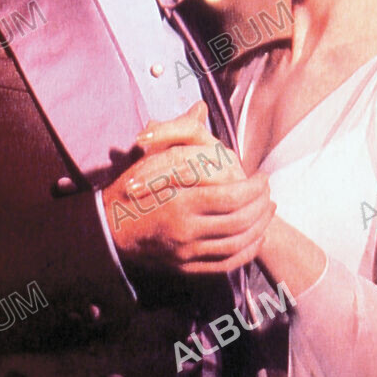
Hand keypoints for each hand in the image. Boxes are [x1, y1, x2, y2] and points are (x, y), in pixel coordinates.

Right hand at [102, 103, 275, 273]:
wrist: (107, 232)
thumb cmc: (129, 192)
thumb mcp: (150, 159)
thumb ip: (178, 135)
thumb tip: (199, 108)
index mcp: (179, 202)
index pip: (231, 197)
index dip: (254, 188)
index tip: (262, 177)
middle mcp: (185, 231)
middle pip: (239, 221)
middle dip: (261, 206)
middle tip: (269, 192)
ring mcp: (187, 253)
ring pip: (237, 244)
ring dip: (260, 227)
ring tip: (268, 211)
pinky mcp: (188, 268)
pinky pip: (227, 263)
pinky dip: (247, 251)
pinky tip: (256, 236)